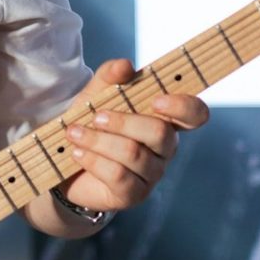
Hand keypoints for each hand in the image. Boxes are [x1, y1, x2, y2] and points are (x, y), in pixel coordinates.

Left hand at [56, 57, 206, 215]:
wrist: (65, 161)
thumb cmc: (91, 124)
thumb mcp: (96, 94)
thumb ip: (110, 76)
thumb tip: (126, 65)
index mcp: (165, 119)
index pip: (195, 114)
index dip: (183, 107)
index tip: (156, 101)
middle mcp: (165, 148)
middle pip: (161, 133)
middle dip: (124, 122)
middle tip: (96, 117)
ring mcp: (152, 174)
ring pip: (134, 154)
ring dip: (99, 141)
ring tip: (75, 133)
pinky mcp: (133, 194)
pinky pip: (119, 176)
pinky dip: (93, 160)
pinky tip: (77, 153)